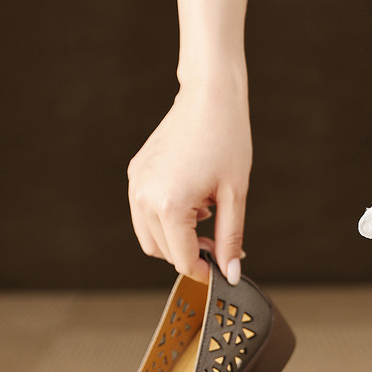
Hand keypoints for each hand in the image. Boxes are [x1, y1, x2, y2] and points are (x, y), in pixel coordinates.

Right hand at [127, 79, 250, 283]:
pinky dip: (165, 220)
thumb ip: (230, 239)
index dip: (203, 270)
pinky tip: (192, 201)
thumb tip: (230, 274)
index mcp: (169, 205)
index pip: (181, 258)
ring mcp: (136, 184)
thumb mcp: (235, 197)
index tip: (221, 270)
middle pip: (163, 252)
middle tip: (219, 243)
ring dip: (175, 239)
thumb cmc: (227, 140)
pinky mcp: (136, 174)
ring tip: (205, 217)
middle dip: (190, 254)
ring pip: (149, 237)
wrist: (209, 97)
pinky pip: (144, 214)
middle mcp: (144, 197)